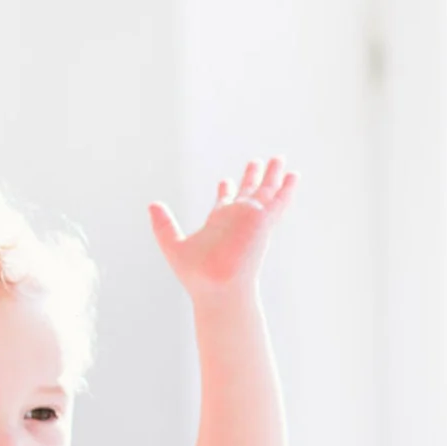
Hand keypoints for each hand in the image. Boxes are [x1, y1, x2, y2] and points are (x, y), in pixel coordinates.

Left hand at [148, 158, 296, 298]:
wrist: (216, 286)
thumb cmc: (196, 274)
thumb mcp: (173, 244)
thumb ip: (163, 224)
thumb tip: (152, 204)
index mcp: (217, 223)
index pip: (224, 202)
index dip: (225, 190)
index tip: (225, 181)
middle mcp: (236, 219)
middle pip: (246, 192)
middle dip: (251, 177)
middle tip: (255, 162)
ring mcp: (251, 219)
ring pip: (265, 191)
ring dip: (272, 176)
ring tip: (278, 158)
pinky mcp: (263, 221)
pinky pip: (278, 201)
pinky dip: (286, 188)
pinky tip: (294, 175)